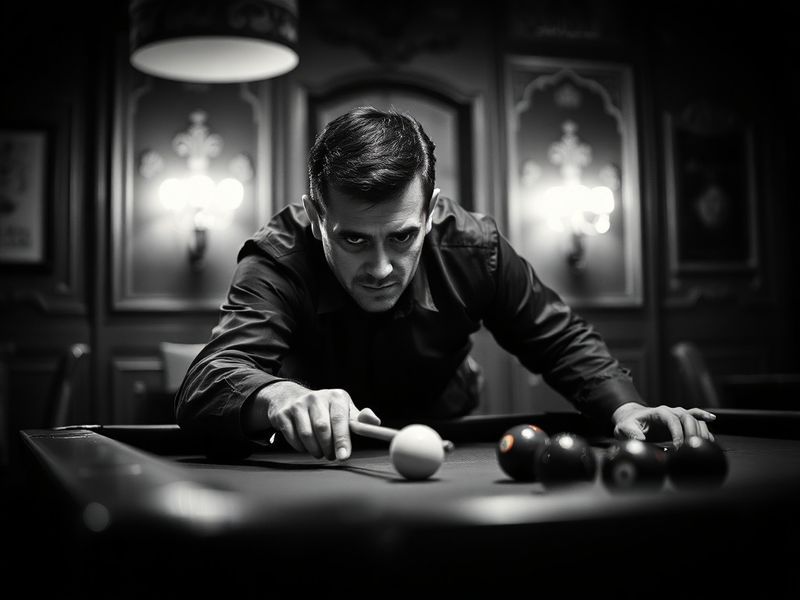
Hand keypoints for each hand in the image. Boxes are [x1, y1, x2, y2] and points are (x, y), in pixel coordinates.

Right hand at [264, 382, 379, 459]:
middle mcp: (316, 397)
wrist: (290, 398)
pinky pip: (293, 437)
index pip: (340, 419)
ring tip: (320, 453)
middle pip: (322, 428)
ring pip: (307, 434)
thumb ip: (359, 419)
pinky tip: (306, 447)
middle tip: (332, 456)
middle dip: (328, 447)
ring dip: (315, 450)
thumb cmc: (325, 409)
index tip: (344, 456)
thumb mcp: (344, 410)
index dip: (342, 439)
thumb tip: (375, 422)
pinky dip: (301, 447)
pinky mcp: (283, 414)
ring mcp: (298, 404)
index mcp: (336, 396)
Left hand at [611, 402, 716, 446]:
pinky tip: (712, 426)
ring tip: (704, 445)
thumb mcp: (625, 429)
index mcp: (658, 412)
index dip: (678, 432)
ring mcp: (677, 415)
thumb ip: (632, 435)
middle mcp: (670, 411)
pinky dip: (704, 421)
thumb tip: (642, 444)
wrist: (632, 418)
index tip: (679, 447)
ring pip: (694, 418)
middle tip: (692, 449)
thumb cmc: (628, 423)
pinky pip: (696, 418)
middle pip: (687, 417)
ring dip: (701, 431)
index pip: (672, 420)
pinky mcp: (681, 421)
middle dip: (692, 433)